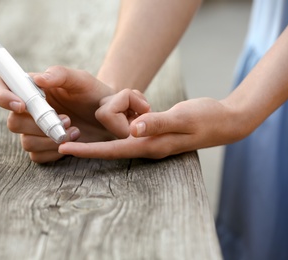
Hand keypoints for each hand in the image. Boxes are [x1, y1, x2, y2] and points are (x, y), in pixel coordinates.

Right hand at [0, 66, 114, 162]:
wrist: (111, 118)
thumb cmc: (94, 94)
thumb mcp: (81, 80)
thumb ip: (60, 74)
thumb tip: (37, 79)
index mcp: (31, 88)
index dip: (2, 96)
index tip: (22, 105)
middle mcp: (28, 110)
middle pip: (13, 121)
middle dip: (39, 124)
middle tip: (66, 119)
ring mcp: (34, 131)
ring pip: (26, 142)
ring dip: (50, 139)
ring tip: (75, 130)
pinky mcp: (44, 148)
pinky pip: (37, 156)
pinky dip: (55, 152)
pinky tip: (72, 142)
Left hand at [58, 98, 250, 158]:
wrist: (226, 120)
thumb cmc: (207, 117)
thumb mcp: (183, 116)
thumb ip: (158, 122)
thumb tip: (134, 129)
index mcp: (152, 144)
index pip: (114, 149)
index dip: (89, 150)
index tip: (66, 149)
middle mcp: (149, 147)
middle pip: (112, 151)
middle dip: (87, 150)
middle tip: (61, 146)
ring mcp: (152, 142)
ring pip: (119, 145)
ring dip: (97, 144)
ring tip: (75, 138)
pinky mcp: (156, 135)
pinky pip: (129, 138)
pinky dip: (113, 135)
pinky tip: (104, 130)